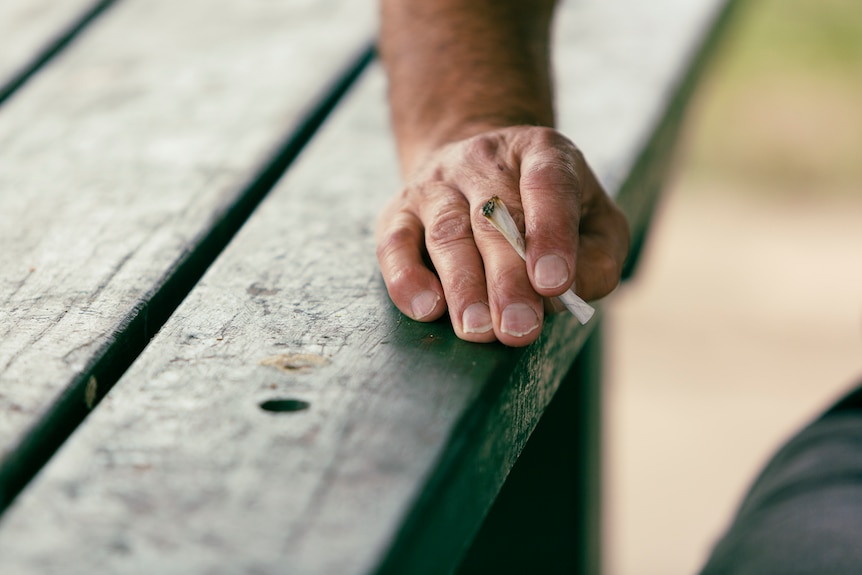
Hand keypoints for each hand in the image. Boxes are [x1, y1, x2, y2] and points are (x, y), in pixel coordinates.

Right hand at [376, 126, 629, 346]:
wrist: (478, 167)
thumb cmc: (548, 210)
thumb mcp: (595, 220)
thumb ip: (597, 256)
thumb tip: (566, 293)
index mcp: (541, 152)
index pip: (547, 184)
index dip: (551, 233)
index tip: (554, 283)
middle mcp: (484, 160)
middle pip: (494, 218)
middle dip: (507, 279)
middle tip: (519, 328)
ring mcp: (437, 184)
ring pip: (447, 233)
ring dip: (463, 286)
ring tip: (478, 330)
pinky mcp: (399, 211)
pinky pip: (395, 243)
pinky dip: (406, 277)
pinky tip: (427, 309)